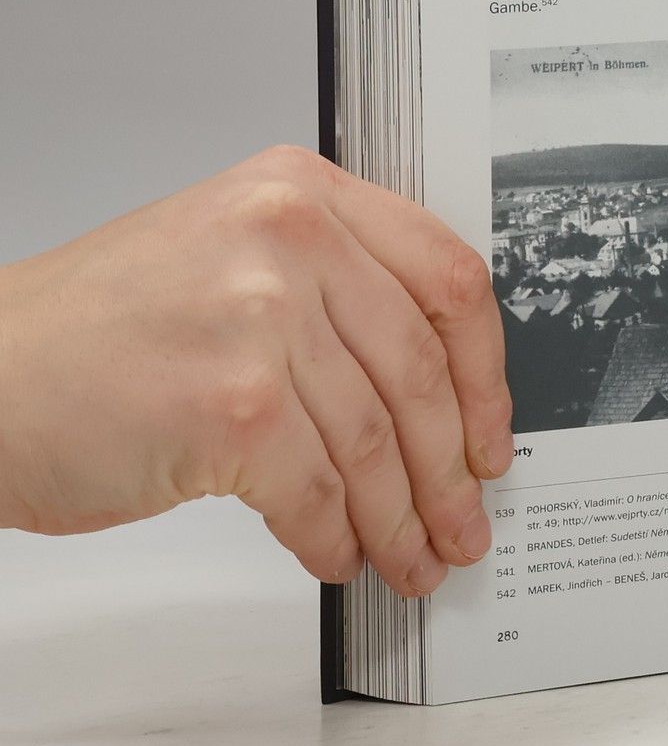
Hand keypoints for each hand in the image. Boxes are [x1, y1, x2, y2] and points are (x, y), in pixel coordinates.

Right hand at [0, 145, 512, 595]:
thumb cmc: (97, 328)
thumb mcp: (230, 253)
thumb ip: (333, 286)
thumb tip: (434, 386)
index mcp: (302, 190)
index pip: (446, 275)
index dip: (484, 368)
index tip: (492, 430)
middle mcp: (290, 237)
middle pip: (419, 365)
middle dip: (452, 463)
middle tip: (465, 518)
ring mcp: (261, 318)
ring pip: (374, 438)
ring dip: (402, 515)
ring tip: (413, 556)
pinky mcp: (232, 406)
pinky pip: (317, 491)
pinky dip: (337, 537)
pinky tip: (340, 556)